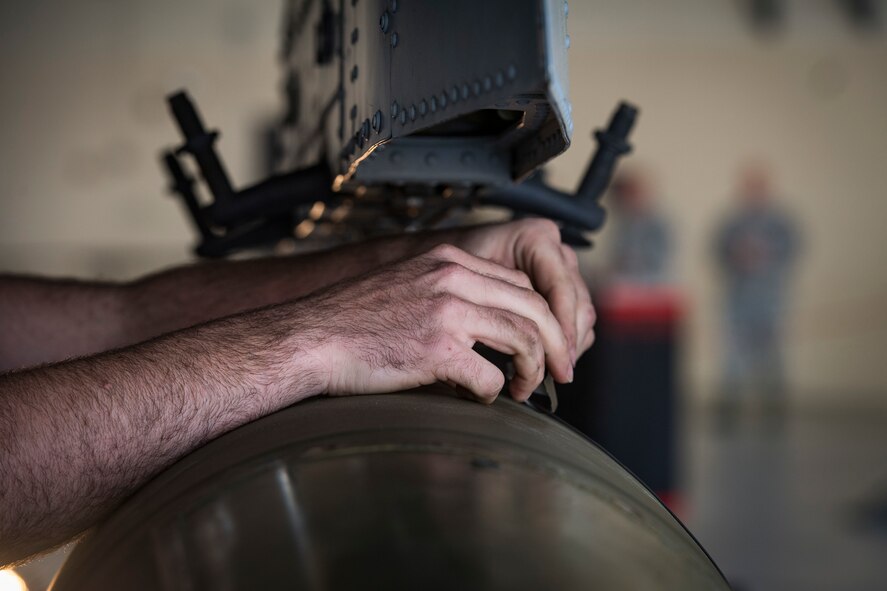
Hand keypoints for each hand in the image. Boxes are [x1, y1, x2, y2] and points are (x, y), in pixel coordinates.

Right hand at [294, 244, 573, 402]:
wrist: (309, 337)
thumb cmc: (352, 321)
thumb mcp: (406, 286)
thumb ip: (447, 293)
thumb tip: (484, 327)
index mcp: (447, 259)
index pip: (517, 282)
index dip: (539, 314)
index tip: (543, 341)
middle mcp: (452, 277)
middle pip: (533, 306)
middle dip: (556, 343)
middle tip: (561, 370)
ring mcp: (446, 310)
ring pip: (524, 338)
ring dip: (533, 369)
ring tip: (525, 388)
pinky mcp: (437, 348)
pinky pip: (490, 374)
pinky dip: (494, 391)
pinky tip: (482, 396)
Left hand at [452, 219, 595, 364]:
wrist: (440, 268)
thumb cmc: (448, 273)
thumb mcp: (465, 283)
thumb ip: (495, 304)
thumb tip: (522, 341)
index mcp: (536, 238)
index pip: (560, 290)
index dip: (562, 331)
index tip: (560, 364)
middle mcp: (555, 249)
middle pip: (577, 303)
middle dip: (567, 343)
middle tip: (557, 376)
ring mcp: (561, 267)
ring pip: (581, 313)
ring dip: (568, 346)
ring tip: (547, 373)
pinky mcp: (560, 287)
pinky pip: (574, 317)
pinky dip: (564, 341)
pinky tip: (546, 361)